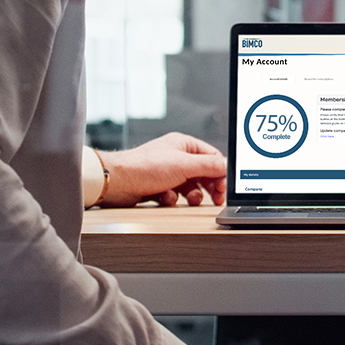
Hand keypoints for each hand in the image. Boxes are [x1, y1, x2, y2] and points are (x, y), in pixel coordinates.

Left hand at [98, 132, 226, 207]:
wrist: (117, 182)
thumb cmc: (144, 167)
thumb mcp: (184, 165)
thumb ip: (209, 166)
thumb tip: (227, 167)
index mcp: (184, 145)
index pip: (212, 158)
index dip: (220, 173)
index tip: (223, 187)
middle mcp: (176, 157)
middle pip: (203, 174)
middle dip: (208, 187)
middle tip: (215, 199)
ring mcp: (167, 172)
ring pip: (190, 186)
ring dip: (191, 195)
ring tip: (190, 199)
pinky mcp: (158, 186)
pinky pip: (175, 195)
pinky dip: (172, 198)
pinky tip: (165, 197)